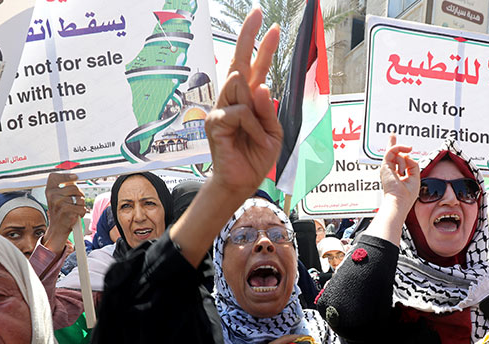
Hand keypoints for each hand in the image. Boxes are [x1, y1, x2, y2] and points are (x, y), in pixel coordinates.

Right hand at [42, 172, 84, 253]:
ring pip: (80, 199)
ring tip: (73, 210)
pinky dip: (82, 213)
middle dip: (79, 194)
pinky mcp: (67, 211)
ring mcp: (59, 203)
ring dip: (80, 205)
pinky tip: (74, 215)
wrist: (57, 229)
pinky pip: (82, 208)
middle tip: (75, 202)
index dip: (66, 176)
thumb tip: (74, 177)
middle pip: (74, 188)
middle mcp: (53, 195)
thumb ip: (64, 188)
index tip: (75, 177)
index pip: (55, 177)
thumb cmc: (60, 212)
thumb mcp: (57, 198)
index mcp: (49, 191)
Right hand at [206, 8, 281, 197]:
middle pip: (240, 61)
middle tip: (258, 12)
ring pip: (242, 87)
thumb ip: (268, 110)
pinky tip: (252, 138)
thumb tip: (261, 86)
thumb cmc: (256, 156)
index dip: (261, 45)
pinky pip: (241, 112)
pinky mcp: (215, 121)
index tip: (269, 23)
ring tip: (258, 134)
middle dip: (249, 36)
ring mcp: (222, 108)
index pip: (254, 66)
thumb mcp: (273, 132)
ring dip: (257, 111)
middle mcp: (233, 99)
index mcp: (249, 99)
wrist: (242, 181)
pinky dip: (252, 127)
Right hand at [380, 135, 418, 204]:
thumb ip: (413, 164)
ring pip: (398, 154)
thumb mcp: (415, 177)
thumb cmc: (406, 195)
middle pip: (392, 153)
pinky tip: (407, 149)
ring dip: (405, 161)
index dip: (397, 151)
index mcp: (396, 175)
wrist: (399, 202)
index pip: (396, 160)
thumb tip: (407, 155)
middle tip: (392, 134)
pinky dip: (400, 149)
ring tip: (403, 173)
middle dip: (394, 144)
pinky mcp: (385, 166)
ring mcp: (387, 168)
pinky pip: (392, 151)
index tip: (398, 143)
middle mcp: (391, 171)